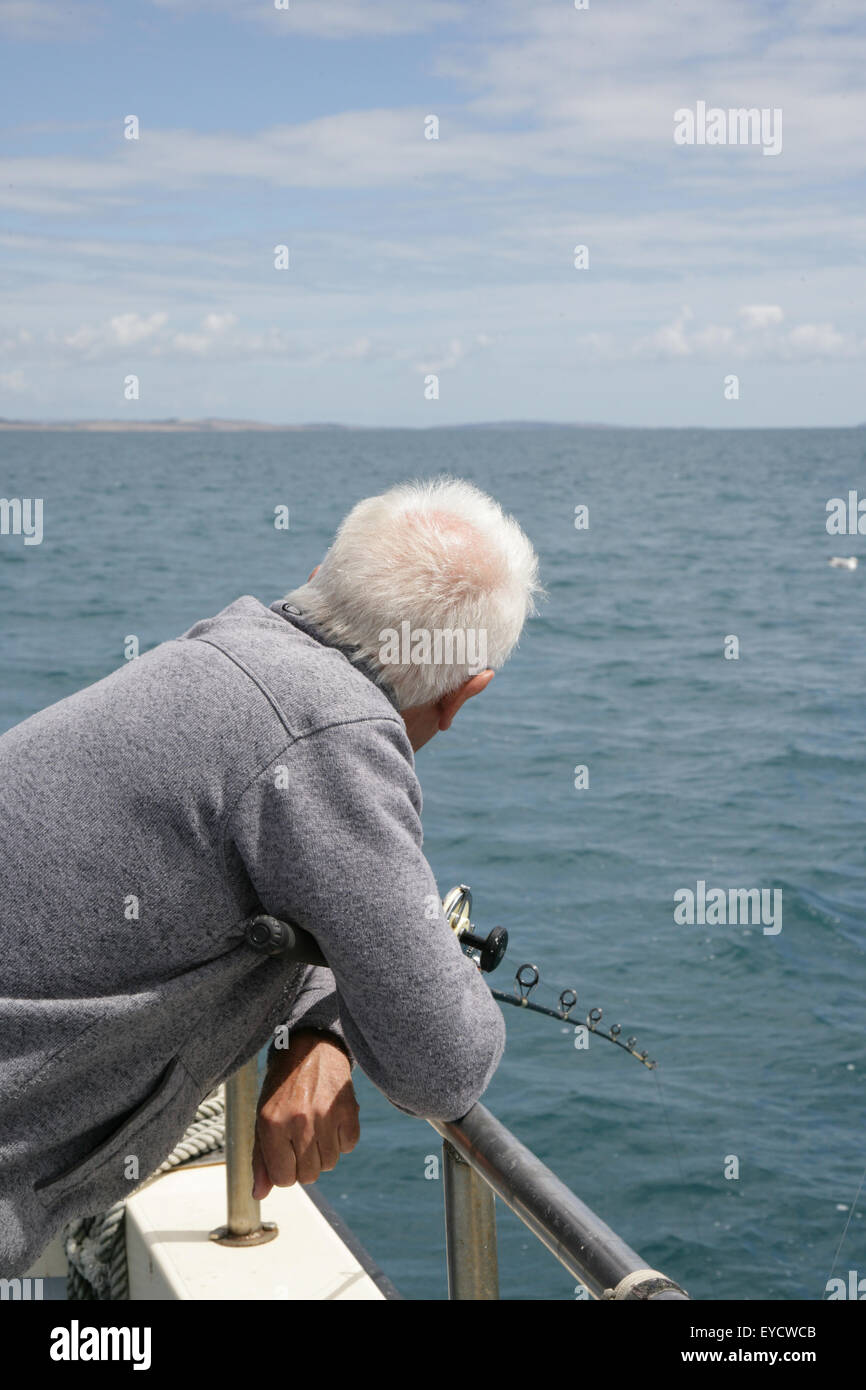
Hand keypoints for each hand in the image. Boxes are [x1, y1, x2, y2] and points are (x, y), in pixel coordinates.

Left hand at [251, 1030, 359, 1197]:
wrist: (309, 1048)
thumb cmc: (282, 1087)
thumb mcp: (263, 1118)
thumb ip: (261, 1158)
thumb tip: (260, 1194)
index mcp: (271, 1124)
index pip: (284, 1179)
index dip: (286, 1171)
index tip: (286, 1154)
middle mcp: (298, 1121)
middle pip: (309, 1175)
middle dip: (305, 1163)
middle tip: (301, 1138)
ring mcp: (325, 1115)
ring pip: (330, 1163)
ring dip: (324, 1151)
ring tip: (316, 1125)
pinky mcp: (348, 1109)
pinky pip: (349, 1145)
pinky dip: (342, 1138)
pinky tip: (332, 1119)